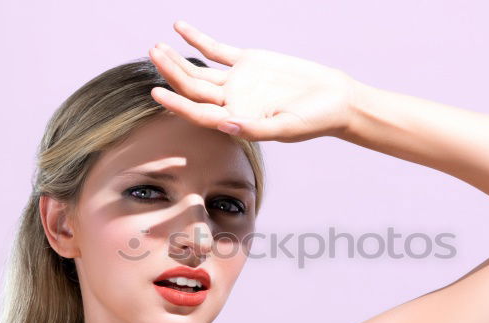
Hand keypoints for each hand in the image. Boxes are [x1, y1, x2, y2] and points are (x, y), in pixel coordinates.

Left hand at [147, 20, 357, 142]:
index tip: (157, 94)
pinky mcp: (247, 62)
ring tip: (157, 47)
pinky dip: (198, 39)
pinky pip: (216, 49)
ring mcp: (237, 81)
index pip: (199, 113)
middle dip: (172, 73)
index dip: (177, 105)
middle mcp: (231, 102)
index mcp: (236, 120)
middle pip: (193, 88)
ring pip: (199, 69)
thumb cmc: (313, 121)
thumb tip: (227, 125)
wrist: (334, 98)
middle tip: (154, 56)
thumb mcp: (286, 128)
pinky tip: (179, 28)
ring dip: (178, 59)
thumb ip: (256, 128)